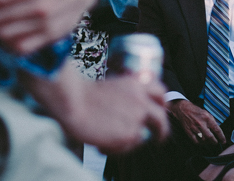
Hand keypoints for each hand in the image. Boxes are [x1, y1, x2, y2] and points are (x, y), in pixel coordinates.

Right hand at [50, 72, 170, 154]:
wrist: (72, 101)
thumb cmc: (82, 93)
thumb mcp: (112, 85)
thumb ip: (126, 95)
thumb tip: (130, 111)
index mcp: (136, 84)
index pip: (160, 92)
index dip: (161, 104)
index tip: (157, 112)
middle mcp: (141, 100)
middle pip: (161, 119)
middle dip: (161, 131)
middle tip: (156, 137)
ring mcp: (137, 119)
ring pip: (143, 137)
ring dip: (129, 141)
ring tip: (110, 141)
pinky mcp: (129, 135)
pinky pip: (128, 148)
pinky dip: (116, 149)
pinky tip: (101, 145)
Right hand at [168, 99, 225, 151]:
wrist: (183, 109)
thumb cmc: (196, 111)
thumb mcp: (206, 113)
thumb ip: (212, 121)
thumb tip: (217, 130)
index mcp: (207, 118)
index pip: (217, 130)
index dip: (221, 137)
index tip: (223, 141)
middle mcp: (201, 123)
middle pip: (210, 137)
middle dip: (215, 142)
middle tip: (216, 142)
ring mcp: (194, 128)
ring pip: (203, 140)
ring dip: (208, 143)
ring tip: (209, 142)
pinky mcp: (189, 131)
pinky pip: (196, 141)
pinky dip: (200, 143)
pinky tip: (202, 142)